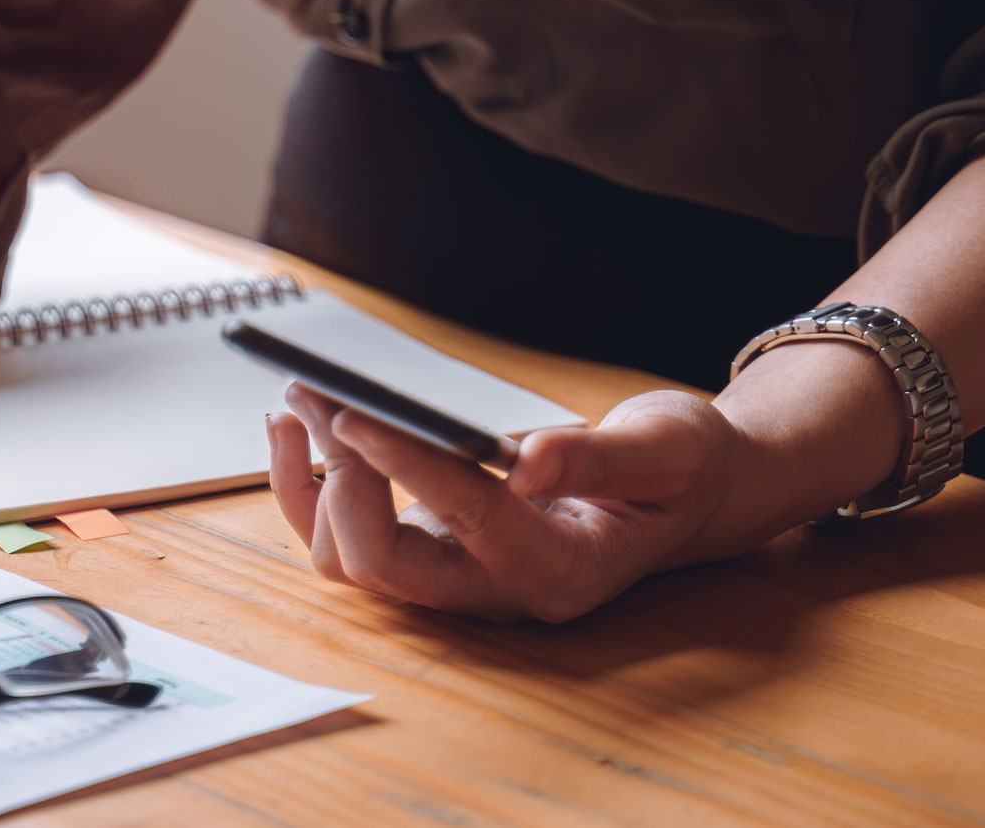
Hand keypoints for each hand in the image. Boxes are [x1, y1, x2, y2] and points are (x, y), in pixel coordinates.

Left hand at [266, 383, 747, 622]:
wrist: (688, 493)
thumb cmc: (683, 470)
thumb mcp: (665, 451)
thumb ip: (599, 459)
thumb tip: (527, 460)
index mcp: (560, 572)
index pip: (466, 524)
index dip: (406, 468)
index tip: (355, 412)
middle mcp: (497, 589)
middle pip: (386, 569)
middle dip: (342, 486)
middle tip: (322, 399)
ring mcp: (457, 573)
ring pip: (350, 557)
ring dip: (312, 479)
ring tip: (302, 394)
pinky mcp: (431, 545)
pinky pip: (346, 534)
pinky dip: (309, 484)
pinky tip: (296, 424)